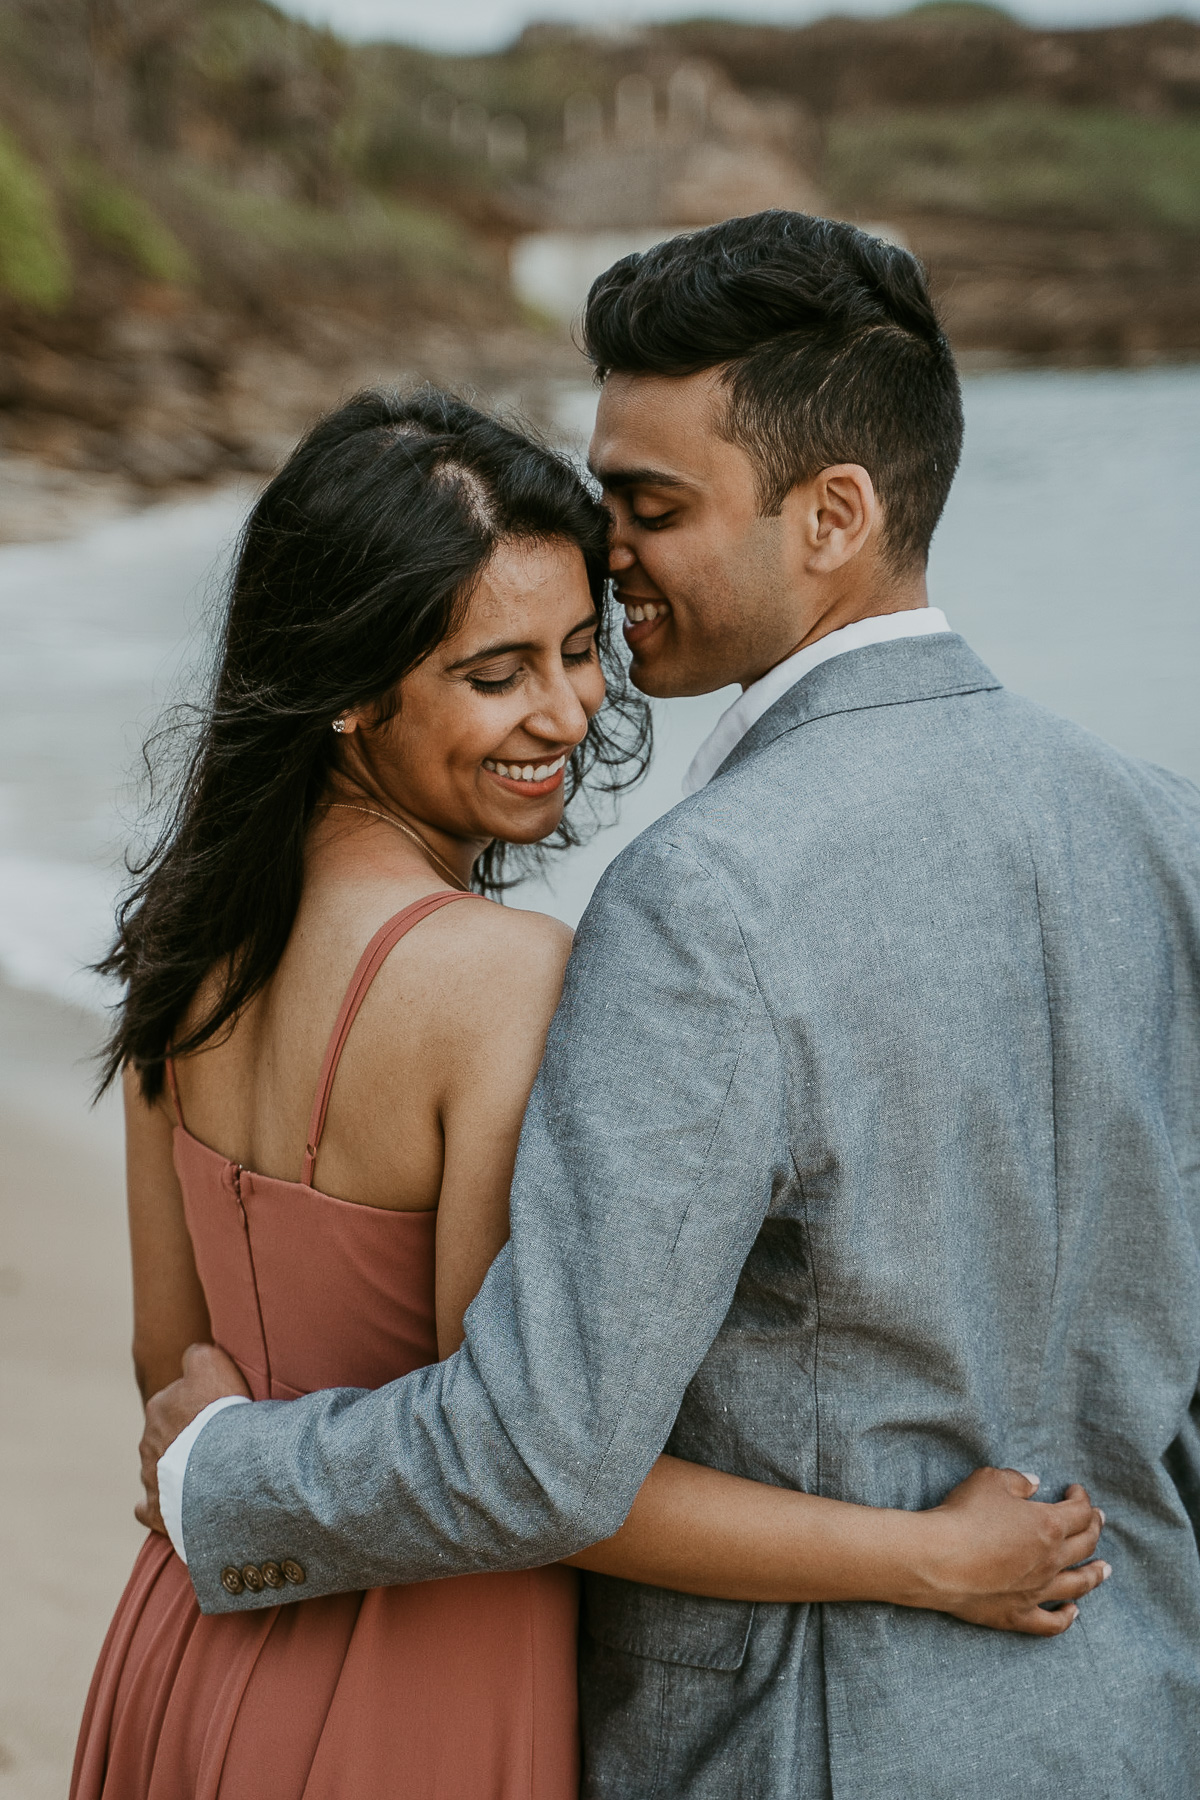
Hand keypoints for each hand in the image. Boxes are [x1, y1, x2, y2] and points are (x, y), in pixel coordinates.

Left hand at [136, 1342, 249, 1534]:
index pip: (174, 1400)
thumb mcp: (213, 1363)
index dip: (196, 1405)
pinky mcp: (154, 1509)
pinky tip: (173, 1506)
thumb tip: (192, 1355)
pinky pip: (148, 1506)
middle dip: (183, 1439)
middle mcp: (148, 1440)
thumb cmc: (220, 1413)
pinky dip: (158, 1506)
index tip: (216, 1413)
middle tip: (214, 1443)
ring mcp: (149, 1477)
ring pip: (157, 1469)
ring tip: (206, 1475)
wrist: (222, 1468)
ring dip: (175, 1471)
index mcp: (159, 1406)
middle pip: (165, 1435)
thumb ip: (198, 1355)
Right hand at [913, 1467, 1107, 1635]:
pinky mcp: (1019, 1615)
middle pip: (1085, 1546)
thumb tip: (1034, 1485)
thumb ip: (1017, 1480)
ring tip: (1104, 1569)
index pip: (1080, 1511)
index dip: (1082, 1499)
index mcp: (1049, 1525)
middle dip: (1094, 1529)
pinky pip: (1052, 1623)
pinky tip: (1073, 1611)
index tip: (1076, 1491)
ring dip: (1095, 1575)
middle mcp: (1051, 1560)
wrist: (938, 1559)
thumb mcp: (989, 1480)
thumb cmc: (964, 1515)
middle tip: (1098, 1522)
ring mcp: (1038, 1591)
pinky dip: (1067, 1617)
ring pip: (1078, 1585)